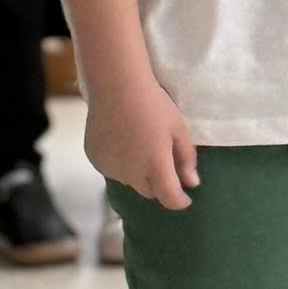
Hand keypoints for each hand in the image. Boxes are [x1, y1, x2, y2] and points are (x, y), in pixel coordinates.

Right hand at [86, 77, 197, 209]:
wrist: (116, 86)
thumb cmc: (154, 105)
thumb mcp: (179, 129)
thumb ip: (186, 159)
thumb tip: (192, 183)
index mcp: (156, 167)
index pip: (169, 198)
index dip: (180, 201)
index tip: (185, 198)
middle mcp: (131, 173)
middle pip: (150, 192)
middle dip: (160, 185)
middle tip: (164, 163)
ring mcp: (110, 168)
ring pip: (130, 181)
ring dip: (139, 174)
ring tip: (142, 147)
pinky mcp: (95, 159)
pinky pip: (112, 170)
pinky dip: (120, 164)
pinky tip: (123, 143)